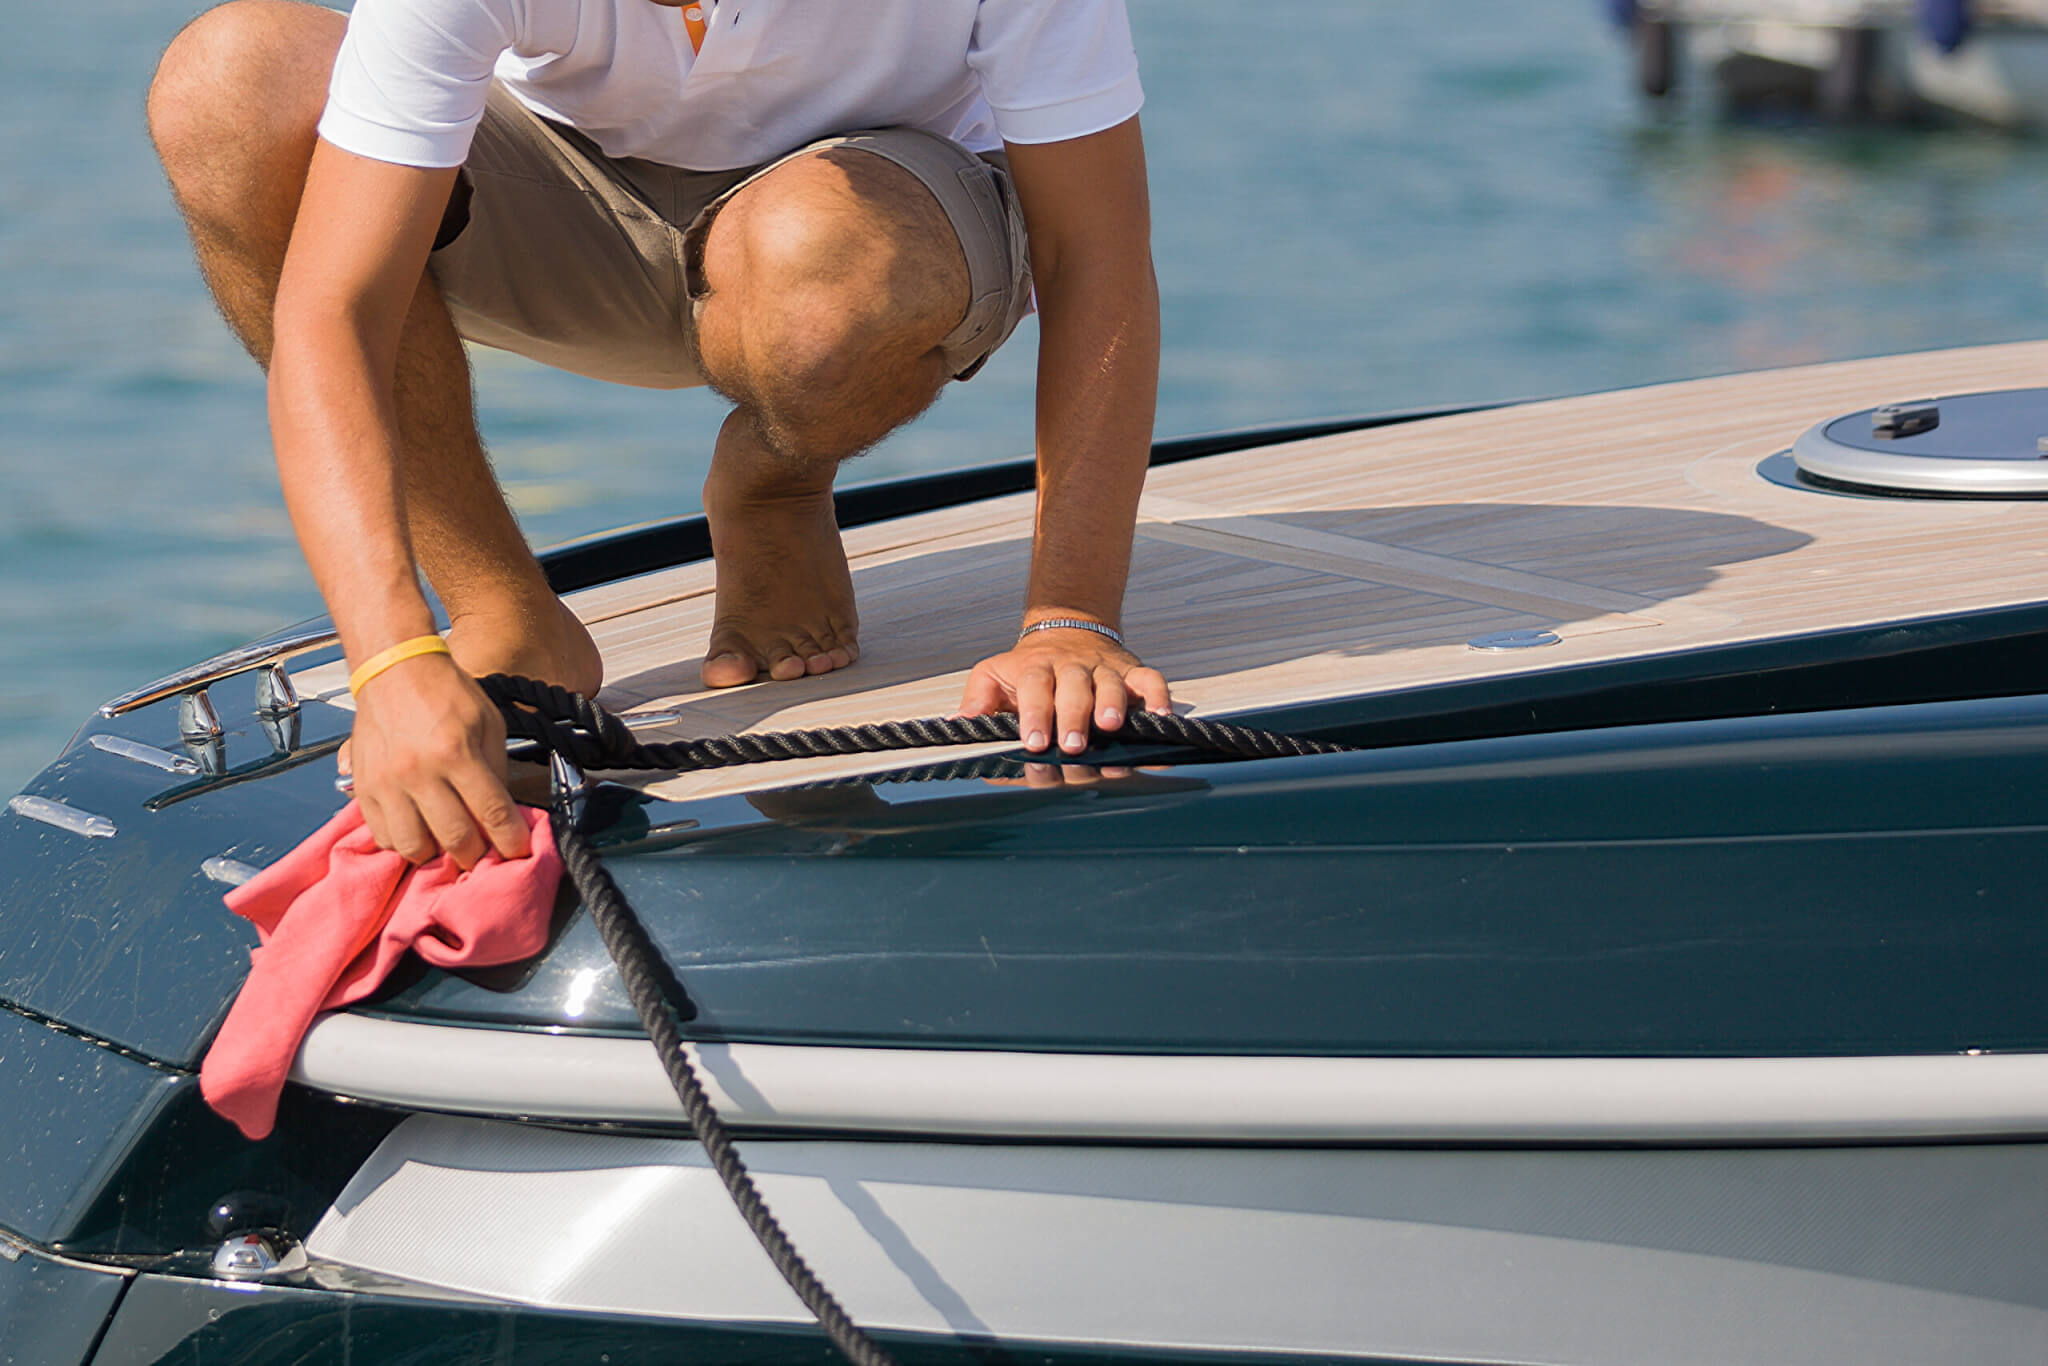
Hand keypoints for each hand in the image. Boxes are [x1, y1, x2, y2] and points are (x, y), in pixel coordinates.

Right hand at [348, 652, 530, 866]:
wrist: (395, 670)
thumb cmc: (446, 693)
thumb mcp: (489, 723)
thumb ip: (497, 769)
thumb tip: (503, 812)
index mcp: (456, 753)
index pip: (491, 813)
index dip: (510, 841)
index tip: (517, 853)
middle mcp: (418, 772)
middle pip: (454, 839)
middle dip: (476, 856)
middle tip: (484, 854)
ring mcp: (387, 783)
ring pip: (414, 847)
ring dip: (437, 854)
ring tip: (448, 844)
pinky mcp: (364, 787)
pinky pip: (383, 835)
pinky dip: (404, 842)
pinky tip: (419, 830)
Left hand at [958, 627, 1170, 754]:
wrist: (1068, 627)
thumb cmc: (1028, 667)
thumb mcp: (994, 674)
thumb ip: (978, 701)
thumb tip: (960, 727)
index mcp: (1036, 669)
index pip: (1034, 689)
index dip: (1035, 715)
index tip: (1034, 743)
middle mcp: (1071, 667)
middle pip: (1073, 688)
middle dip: (1072, 717)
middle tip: (1072, 746)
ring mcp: (1104, 668)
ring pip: (1111, 682)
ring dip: (1112, 705)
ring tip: (1110, 727)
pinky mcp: (1131, 671)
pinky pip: (1150, 679)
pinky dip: (1159, 696)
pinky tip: (1160, 718)